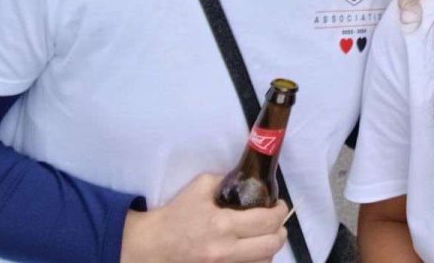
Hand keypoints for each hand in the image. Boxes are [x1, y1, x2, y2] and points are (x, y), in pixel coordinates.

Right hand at [120, 173, 288, 262]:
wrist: (153, 246)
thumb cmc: (177, 215)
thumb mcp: (201, 187)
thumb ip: (227, 180)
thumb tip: (249, 179)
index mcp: (222, 225)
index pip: (267, 221)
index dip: (279, 211)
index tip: (278, 205)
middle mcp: (226, 251)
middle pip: (272, 245)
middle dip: (280, 231)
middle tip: (276, 222)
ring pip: (264, 261)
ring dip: (270, 247)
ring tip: (265, 236)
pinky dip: (257, 260)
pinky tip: (252, 250)